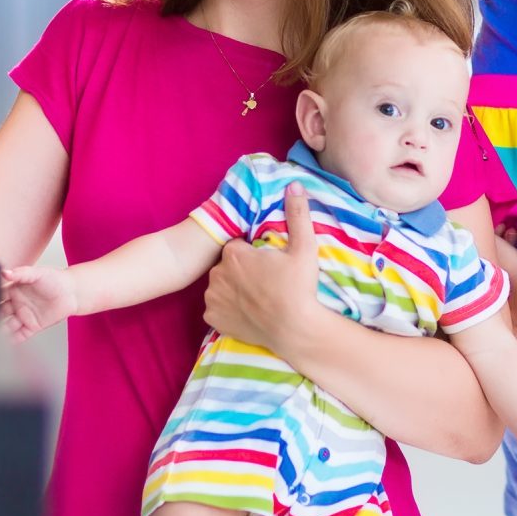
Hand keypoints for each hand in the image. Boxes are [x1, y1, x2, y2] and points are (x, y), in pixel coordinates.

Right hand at [0, 266, 77, 341]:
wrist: (72, 293)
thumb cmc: (55, 280)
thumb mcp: (37, 273)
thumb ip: (20, 273)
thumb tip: (4, 272)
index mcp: (14, 290)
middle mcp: (17, 304)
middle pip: (0, 312)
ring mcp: (24, 316)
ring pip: (8, 325)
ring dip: (1, 329)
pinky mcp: (32, 327)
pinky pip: (20, 335)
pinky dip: (13, 339)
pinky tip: (6, 342)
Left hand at [203, 183, 322, 350]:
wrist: (295, 330)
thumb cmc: (299, 288)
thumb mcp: (304, 248)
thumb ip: (297, 214)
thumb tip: (293, 185)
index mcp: (234, 254)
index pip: (237, 246)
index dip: (252, 253)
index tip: (267, 263)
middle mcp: (217, 273)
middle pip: (227, 265)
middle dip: (241, 270)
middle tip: (265, 281)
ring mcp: (213, 297)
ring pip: (221, 285)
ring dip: (233, 288)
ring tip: (257, 297)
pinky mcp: (213, 318)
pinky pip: (217, 307)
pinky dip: (227, 308)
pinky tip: (245, 311)